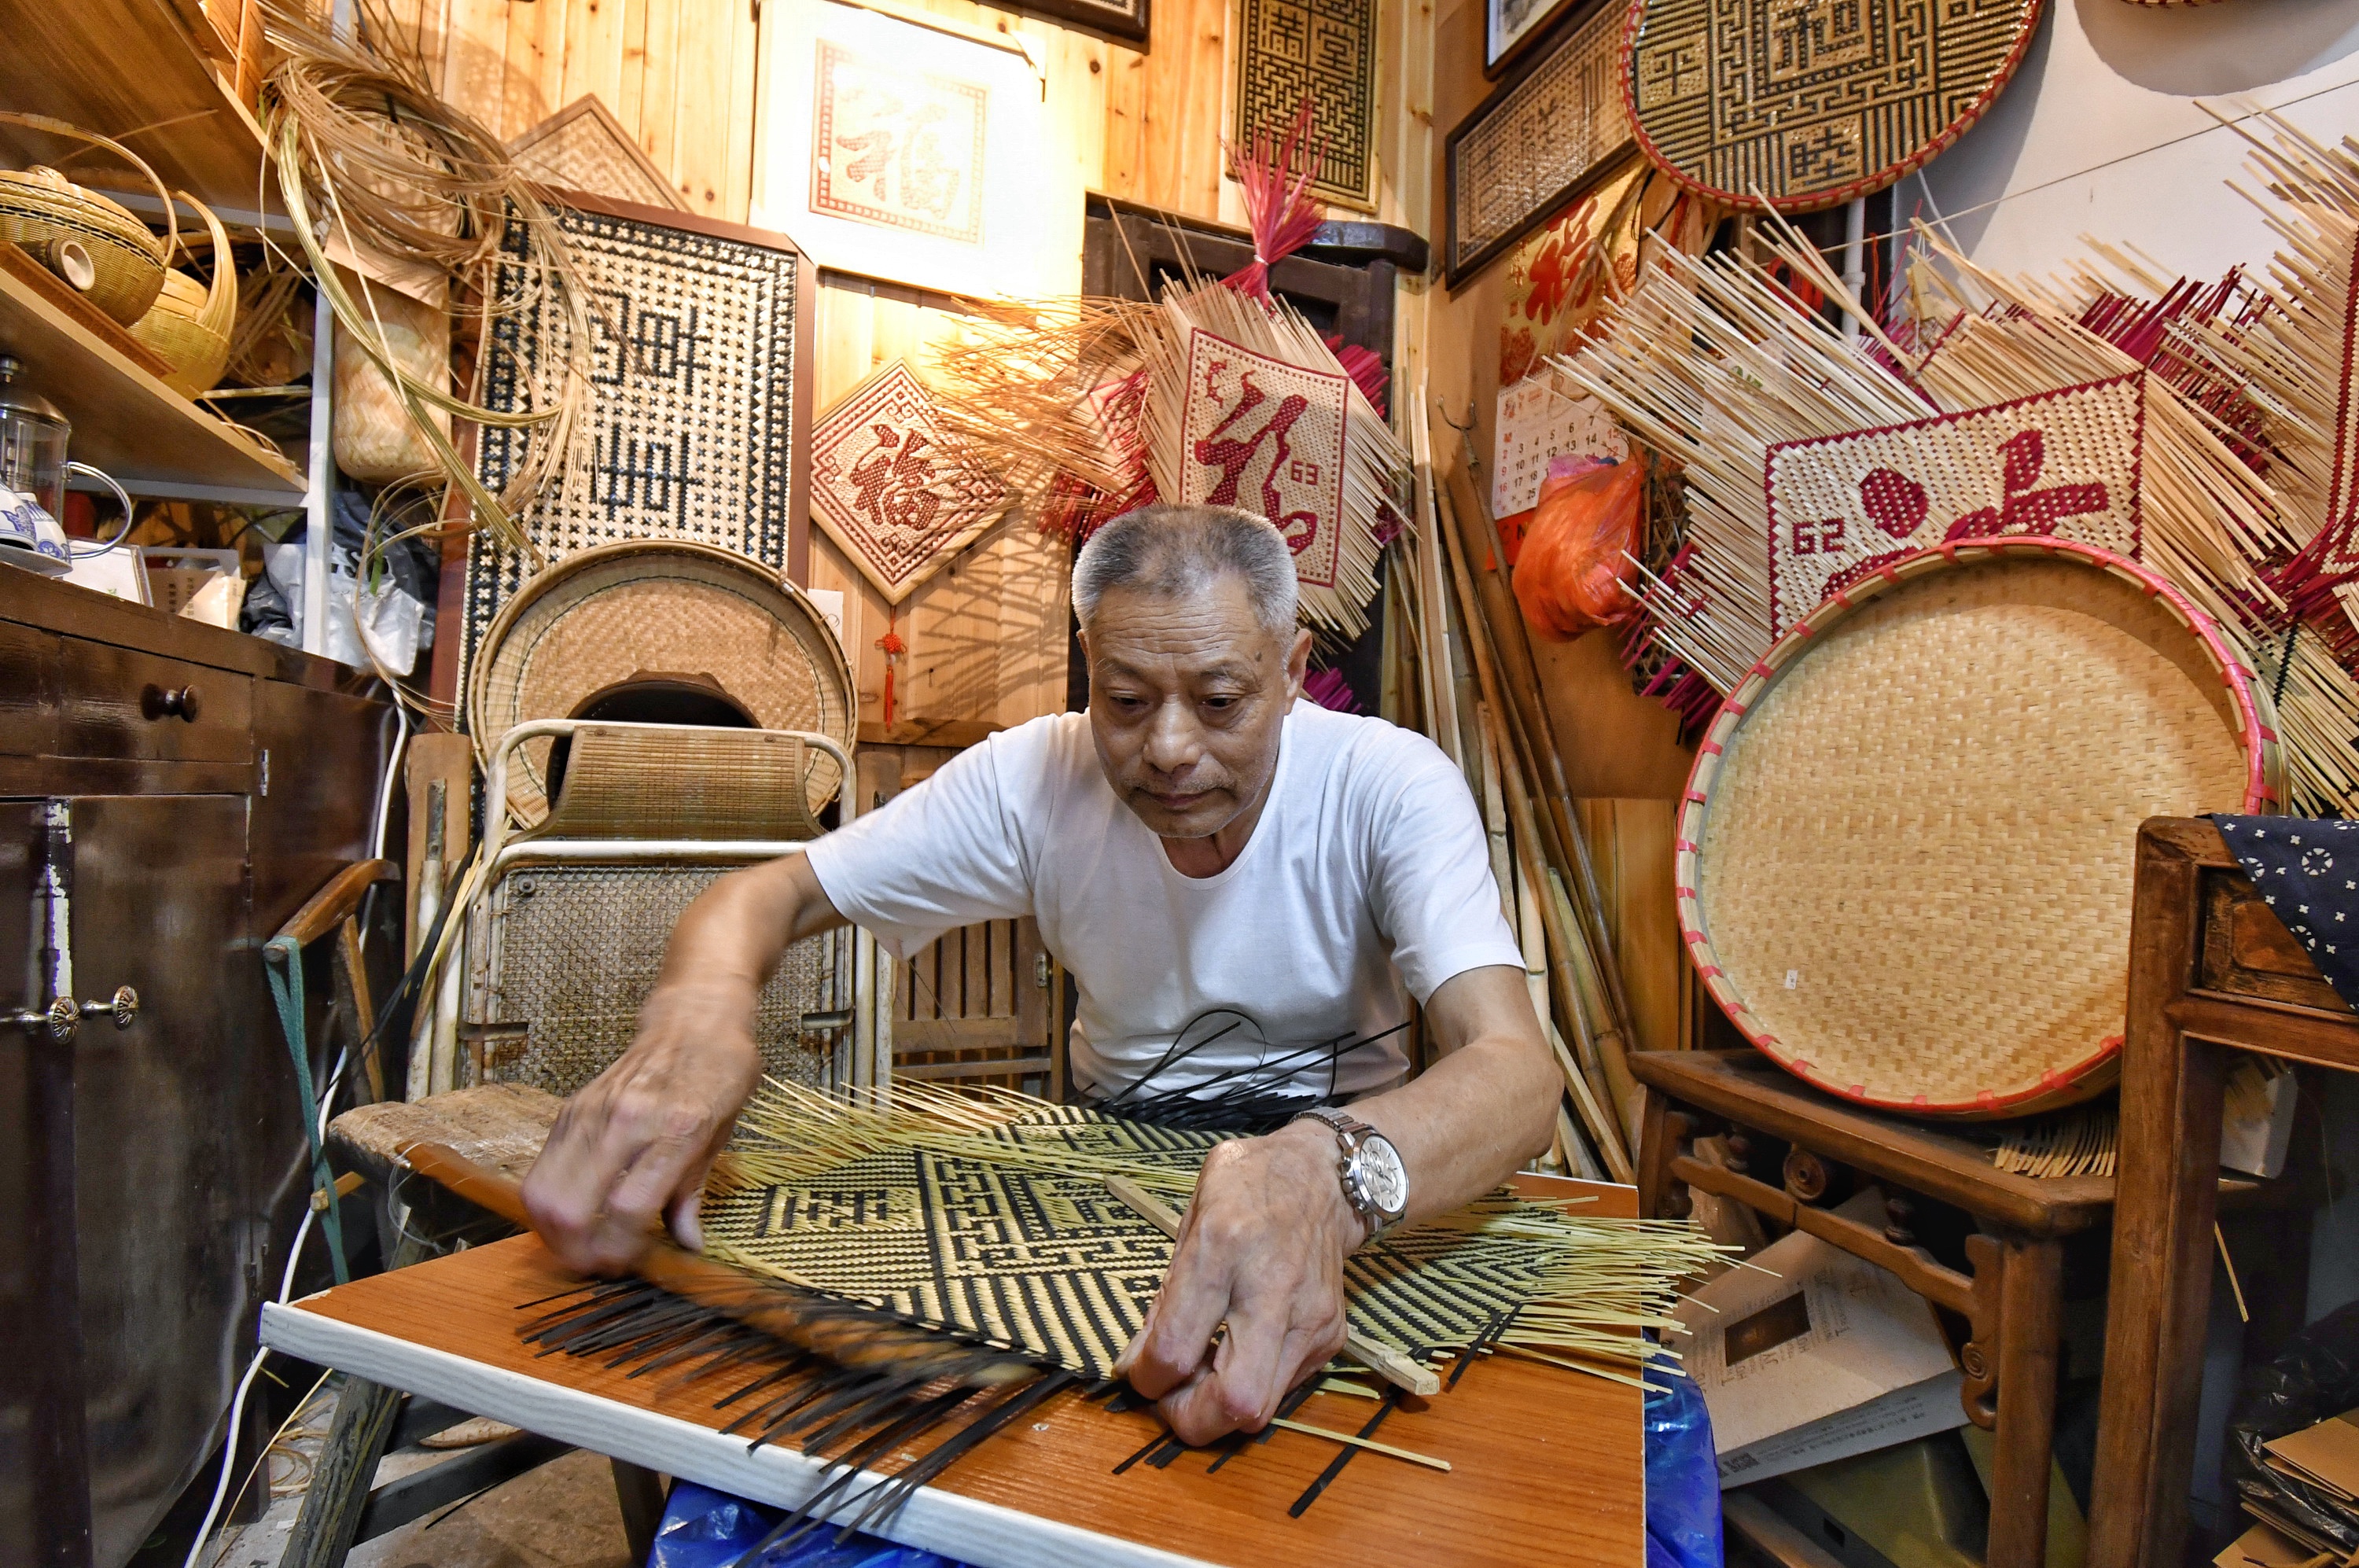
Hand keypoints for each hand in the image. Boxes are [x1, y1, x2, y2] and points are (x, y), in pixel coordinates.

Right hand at [519, 980, 761, 1274]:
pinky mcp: (571, 1108)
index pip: (628, 1208)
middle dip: (577, 1252)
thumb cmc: (719, 1073)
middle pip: (570, 1208)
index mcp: (676, 1129)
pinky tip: (574, 1213)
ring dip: (554, 1233)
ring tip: (581, 1246)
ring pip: (543, 1192)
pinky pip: (543, 1168)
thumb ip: (694, 1192)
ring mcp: (592, 1112)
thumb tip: (687, 1246)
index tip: (628, 1266)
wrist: (693, 1018)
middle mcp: (626, 1120)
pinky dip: (549, 1202)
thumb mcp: (723, 1133)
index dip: (621, 1251)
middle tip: (597, 1264)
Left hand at [1113, 1118, 1361, 1443]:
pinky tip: (1235, 1355)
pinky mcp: (1330, 1336)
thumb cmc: (1248, 1188)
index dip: (1145, 1379)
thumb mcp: (1191, 1220)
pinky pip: (1280, 1389)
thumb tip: (1135, 1363)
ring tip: (1199, 1376)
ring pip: (1261, 1410)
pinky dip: (1249, 1385)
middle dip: (1190, 1420)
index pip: (1176, 1348)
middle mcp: (1272, 1290)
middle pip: (1234, 1401)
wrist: (1325, 1178)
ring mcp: (1309, 1319)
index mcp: (1223, 1247)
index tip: (1138, 1373)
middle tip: (1169, 1398)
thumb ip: (1165, 1296)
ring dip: (1218, 1411)